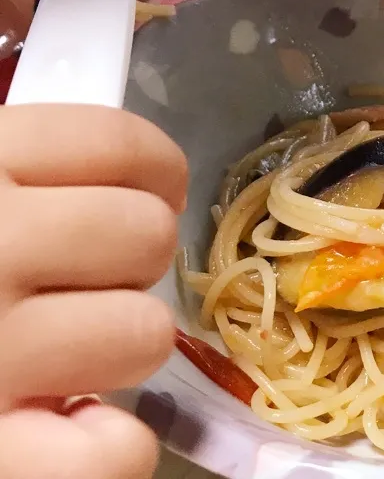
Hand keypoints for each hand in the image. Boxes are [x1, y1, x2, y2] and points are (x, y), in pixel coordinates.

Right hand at [0, 105, 186, 478]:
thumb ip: (27, 170)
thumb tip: (139, 172)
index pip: (118, 142)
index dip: (151, 172)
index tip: (141, 194)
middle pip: (148, 235)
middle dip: (128, 264)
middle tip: (76, 288)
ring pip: (144, 337)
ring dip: (114, 354)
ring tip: (54, 360)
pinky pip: (112, 456)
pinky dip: (103, 451)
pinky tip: (57, 430)